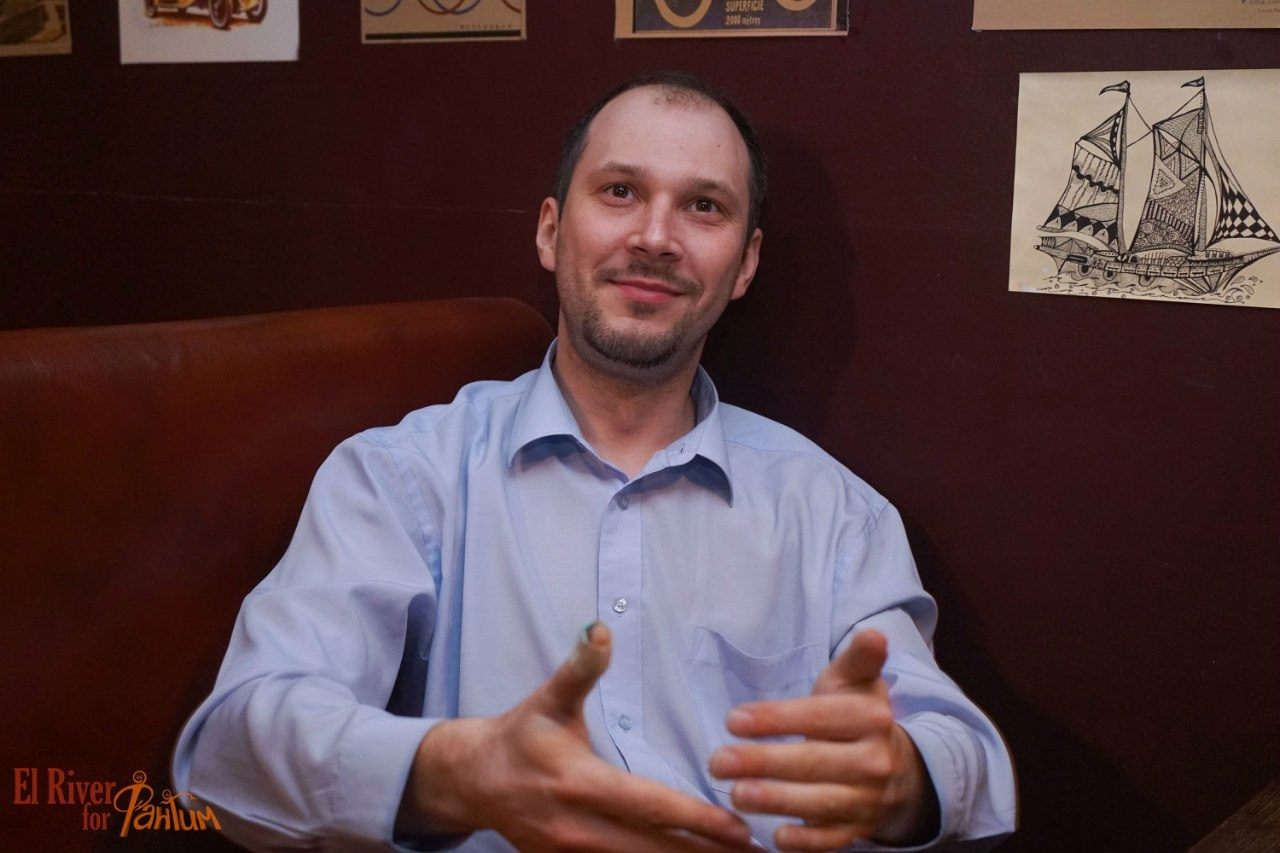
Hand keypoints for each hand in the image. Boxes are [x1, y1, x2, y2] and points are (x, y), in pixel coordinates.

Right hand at [397, 622, 754, 852]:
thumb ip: (581, 668)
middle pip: (656, 850)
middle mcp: (579, 829)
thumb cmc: (520, 735)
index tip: (739, 828)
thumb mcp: (549, 699)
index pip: (650, 807)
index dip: (697, 820)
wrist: (471, 782)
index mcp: (580, 784)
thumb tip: (602, 627)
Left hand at [708, 630, 936, 851]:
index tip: (733, 720)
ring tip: (736, 795)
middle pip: (814, 762)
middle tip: (718, 762)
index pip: (819, 717)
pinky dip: (805, 842)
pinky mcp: (857, 830)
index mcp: (871, 717)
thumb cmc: (853, 715)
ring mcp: (867, 799)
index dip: (777, 719)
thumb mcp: (854, 682)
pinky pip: (831, 840)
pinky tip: (775, 837)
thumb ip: (858, 659)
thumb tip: (873, 634)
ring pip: (820, 803)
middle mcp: (874, 760)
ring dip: (776, 801)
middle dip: (763, 763)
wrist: (895, 767)